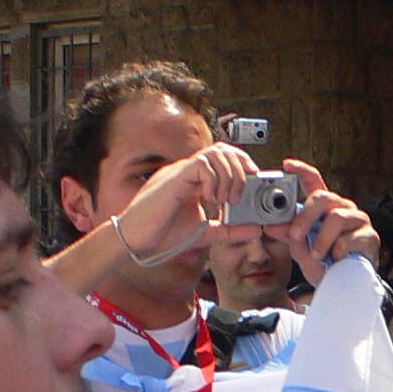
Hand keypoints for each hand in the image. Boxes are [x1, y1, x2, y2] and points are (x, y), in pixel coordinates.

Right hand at [115, 144, 260, 274]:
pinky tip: (210, 199)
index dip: (242, 164)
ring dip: (229, 175)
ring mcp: (180, 172)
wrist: (135, 241)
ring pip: (215, 153)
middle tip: (238, 196)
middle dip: (241, 168)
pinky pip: (201, 164)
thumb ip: (230, 230)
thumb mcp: (206, 233)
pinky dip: (213, 180)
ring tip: (225, 200)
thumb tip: (256, 229)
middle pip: (223, 149)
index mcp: (195, 180)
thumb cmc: (162, 235)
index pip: (224, 157)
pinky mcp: (174, 179)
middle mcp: (188, 171)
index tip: (252, 183)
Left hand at [278, 161, 379, 285]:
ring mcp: (358, 221)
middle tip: (295, 235)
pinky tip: (337, 259)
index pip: (314, 181)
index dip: (301, 170)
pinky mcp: (370, 237)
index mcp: (324, 207)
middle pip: (324, 197)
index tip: (287, 165)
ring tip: (317, 255)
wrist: (345, 287)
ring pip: (337, 217)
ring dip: (322, 240)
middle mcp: (342, 208)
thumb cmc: (325, 263)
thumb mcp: (300, 250)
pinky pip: (350, 238)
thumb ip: (289, 236)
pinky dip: (338, 251)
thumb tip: (272, 225)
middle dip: (305, 216)